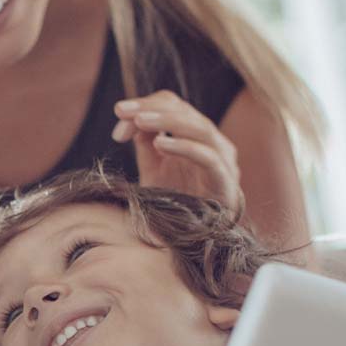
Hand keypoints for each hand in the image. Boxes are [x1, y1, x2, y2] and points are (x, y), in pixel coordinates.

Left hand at [112, 91, 242, 216]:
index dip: (147, 104)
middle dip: (151, 108)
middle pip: (186, 112)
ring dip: (167, 121)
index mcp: (196, 137)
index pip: (176, 106)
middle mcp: (213, 144)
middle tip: (122, 110)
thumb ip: (146, 143)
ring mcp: (224, 162)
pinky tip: (160, 144)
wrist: (193, 241)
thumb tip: (130, 120)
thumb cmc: (176, 205)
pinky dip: (184, 147)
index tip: (119, 111)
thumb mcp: (153, 170)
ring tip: (140, 121)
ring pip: (200, 129)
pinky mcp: (226, 183)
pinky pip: (209, 158)